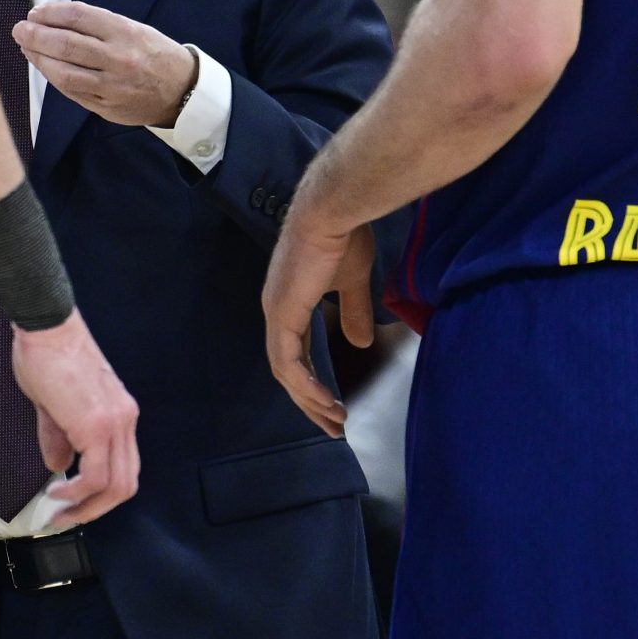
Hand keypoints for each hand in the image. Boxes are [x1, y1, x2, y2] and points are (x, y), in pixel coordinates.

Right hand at [8, 309, 138, 529]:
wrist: (46, 325)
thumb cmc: (46, 355)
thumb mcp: (53, 405)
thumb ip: (59, 438)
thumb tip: (59, 468)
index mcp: (120, 414)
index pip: (124, 468)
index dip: (101, 494)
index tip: (73, 504)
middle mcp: (125, 420)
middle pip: (125, 485)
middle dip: (95, 510)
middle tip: (66, 518)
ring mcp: (115, 422)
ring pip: (115, 486)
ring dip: (86, 507)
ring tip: (59, 510)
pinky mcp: (97, 424)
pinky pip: (96, 475)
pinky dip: (77, 492)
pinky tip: (59, 492)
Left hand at [13, 1, 198, 128]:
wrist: (182, 91)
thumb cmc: (155, 54)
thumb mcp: (134, 28)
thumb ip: (98, 25)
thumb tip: (55, 19)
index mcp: (126, 33)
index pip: (78, 17)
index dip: (51, 13)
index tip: (36, 11)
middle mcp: (118, 59)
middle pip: (66, 45)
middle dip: (36, 35)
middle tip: (20, 29)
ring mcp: (111, 86)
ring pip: (64, 72)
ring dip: (38, 58)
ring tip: (26, 47)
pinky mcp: (105, 106)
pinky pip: (71, 91)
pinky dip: (53, 77)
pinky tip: (44, 67)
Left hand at [262, 205, 375, 436]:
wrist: (333, 211)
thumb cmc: (344, 237)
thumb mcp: (352, 282)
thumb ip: (353, 312)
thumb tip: (361, 344)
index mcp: (290, 304)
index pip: (297, 355)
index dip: (313, 382)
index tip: (335, 405)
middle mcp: (277, 312)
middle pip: (288, 370)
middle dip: (310, 402)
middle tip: (333, 427)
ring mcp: (276, 314)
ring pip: (286, 372)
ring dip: (310, 400)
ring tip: (336, 420)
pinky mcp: (282, 315)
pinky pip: (289, 363)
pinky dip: (306, 386)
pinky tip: (325, 401)